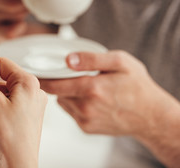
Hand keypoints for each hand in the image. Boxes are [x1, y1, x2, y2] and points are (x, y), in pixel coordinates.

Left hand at [40, 51, 178, 136]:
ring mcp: (85, 119)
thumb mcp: (120, 62)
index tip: (35, 72)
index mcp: (92, 88)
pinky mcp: (86, 128)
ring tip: (84, 87)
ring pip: (63, 102)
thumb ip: (93, 59)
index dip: (43, 78)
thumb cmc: (137, 86)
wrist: (150, 116)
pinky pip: (71, 112)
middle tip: (68, 75)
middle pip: (57, 92)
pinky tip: (89, 99)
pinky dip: (74, 104)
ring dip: (67, 93)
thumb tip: (69, 59)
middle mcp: (86, 106)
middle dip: (58, 83)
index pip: (54, 84)